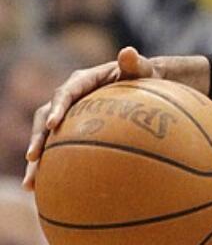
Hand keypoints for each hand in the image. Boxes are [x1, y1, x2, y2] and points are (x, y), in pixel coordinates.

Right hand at [24, 46, 155, 189]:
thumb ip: (136, 64)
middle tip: (33, 159)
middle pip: (46, 119)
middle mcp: (70, 98)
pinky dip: (53, 169)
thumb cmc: (147, 79)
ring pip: (46, 138)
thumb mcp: (144, 71)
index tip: (54, 125)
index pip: (65, 93)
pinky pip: (59, 150)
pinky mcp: (73, 132)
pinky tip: (47, 192)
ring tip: (30, 186)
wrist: (147, 89)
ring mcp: (69, 116)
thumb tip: (127, 52)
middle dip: (37, 140)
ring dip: (37, 161)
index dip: (57, 108)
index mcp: (83, 81)